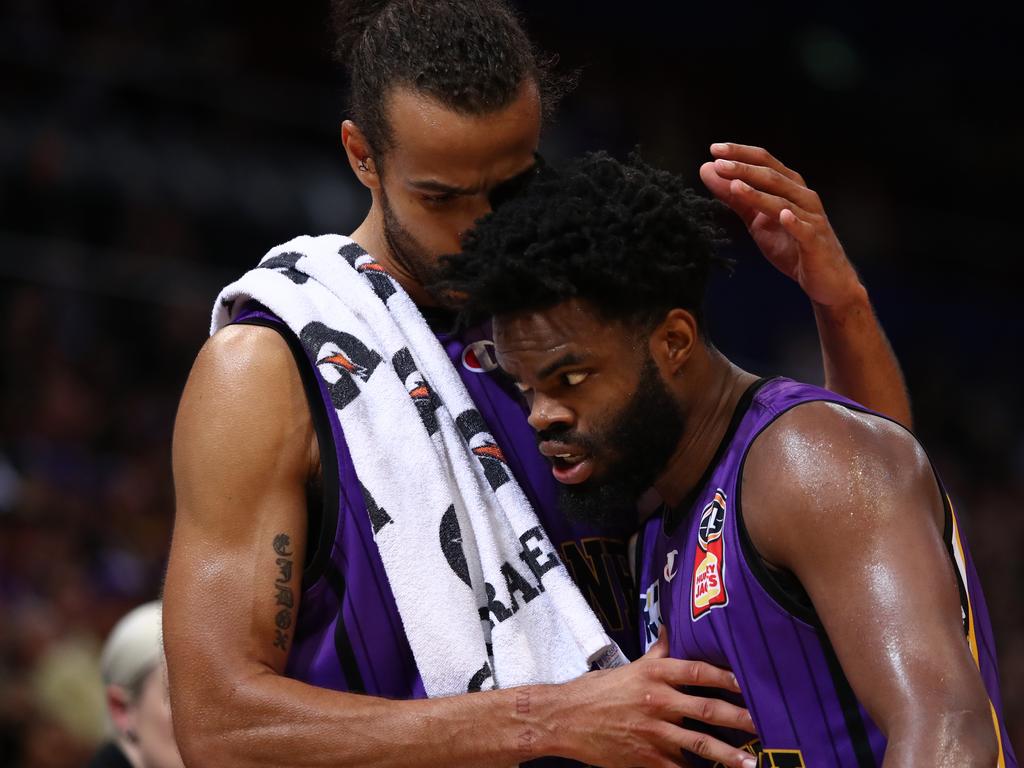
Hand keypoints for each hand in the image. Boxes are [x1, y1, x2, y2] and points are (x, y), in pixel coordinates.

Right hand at [552, 632, 756, 767]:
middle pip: (706, 709)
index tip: (748, 682)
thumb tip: (674, 628)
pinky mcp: (646, 758)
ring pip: (699, 744)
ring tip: (752, 763)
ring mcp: (652, 732)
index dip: (725, 677)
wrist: (565, 718)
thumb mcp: (630, 667)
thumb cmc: (599, 691)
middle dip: (738, 718)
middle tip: (763, 724)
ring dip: (729, 756)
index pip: (697, 671)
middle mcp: (656, 700)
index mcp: (654, 674)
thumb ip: (657, 651)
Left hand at [699, 142, 865, 308]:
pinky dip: (794, 221)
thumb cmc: (792, 246)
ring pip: (784, 201)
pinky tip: (783, 215)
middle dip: (744, 169)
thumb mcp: (757, 221)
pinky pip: (804, 229)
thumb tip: (708, 171)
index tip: (715, 149)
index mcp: (790, 188)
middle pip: (773, 177)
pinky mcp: (816, 241)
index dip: (742, 154)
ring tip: (735, 186)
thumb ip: (735, 198)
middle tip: (719, 163)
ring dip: (759, 194)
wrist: (825, 279)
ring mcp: (811, 218)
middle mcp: (803, 197)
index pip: (765, 162)